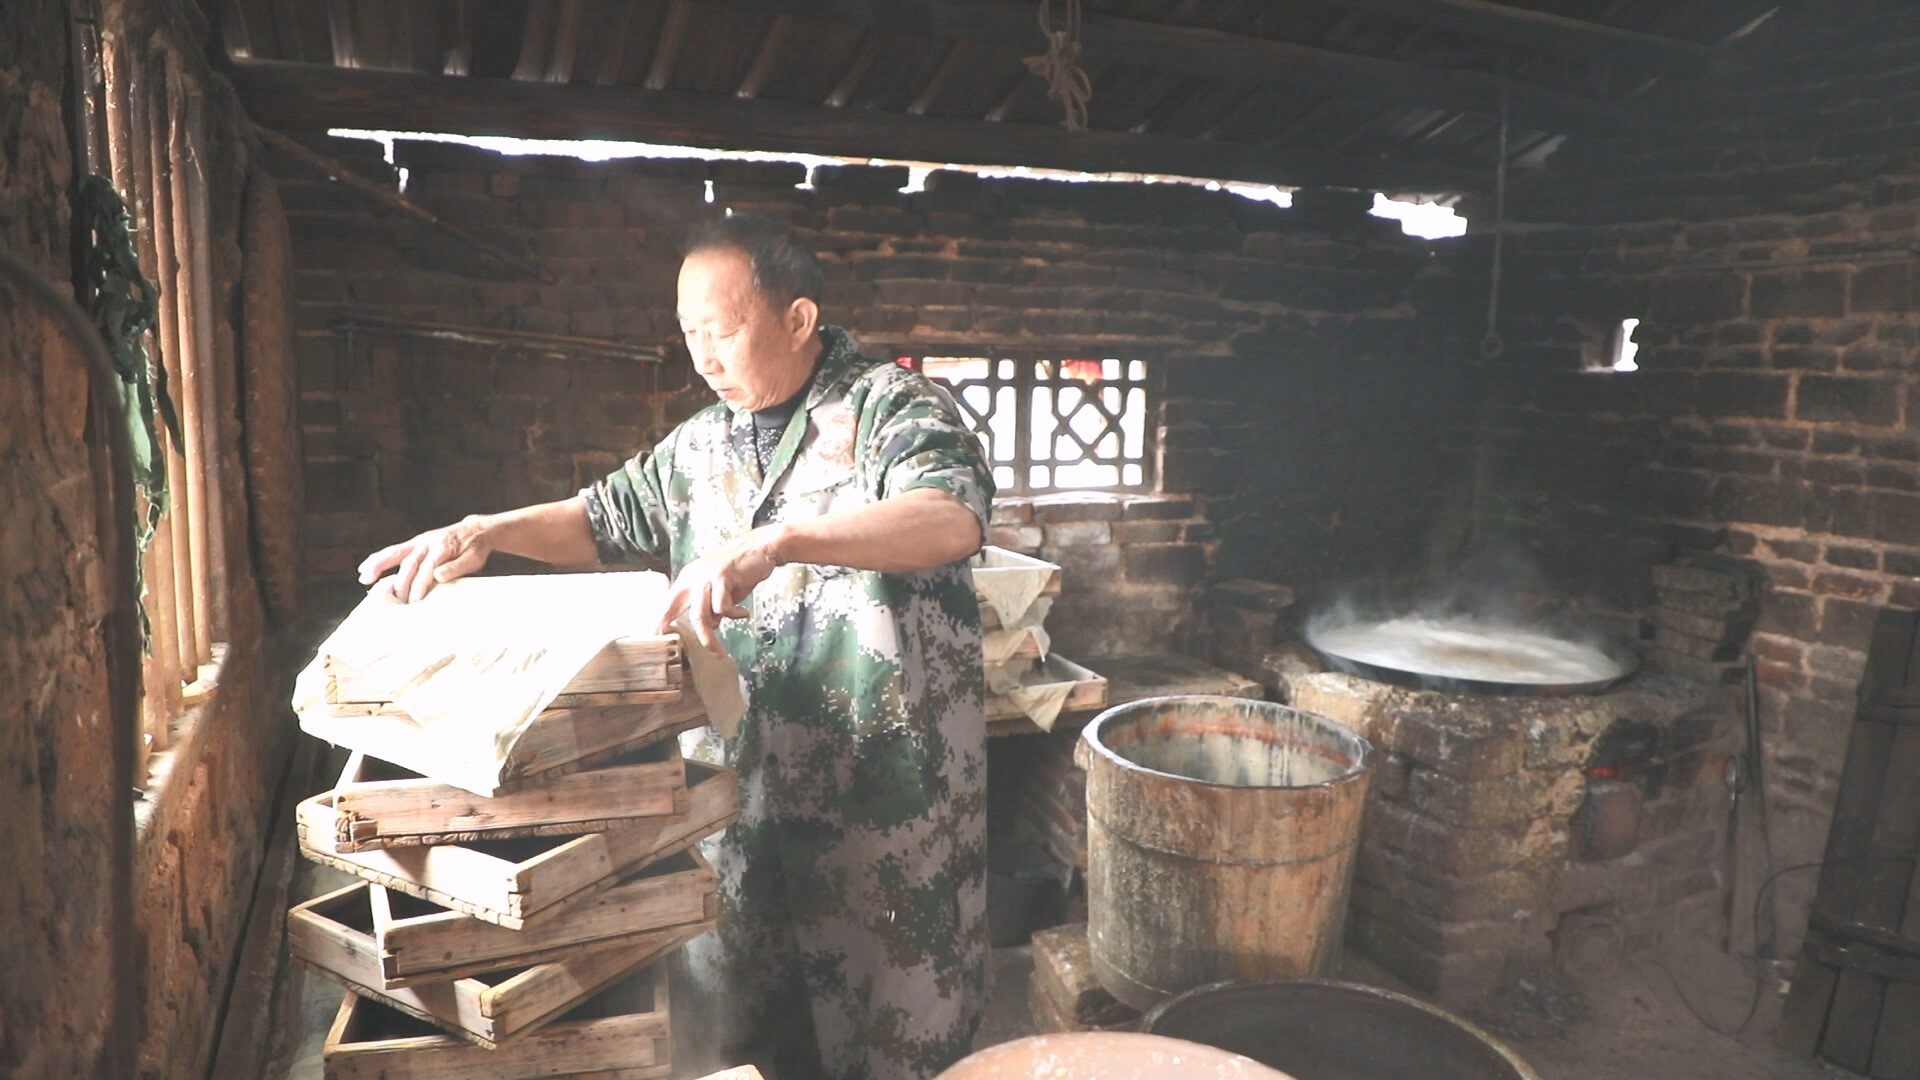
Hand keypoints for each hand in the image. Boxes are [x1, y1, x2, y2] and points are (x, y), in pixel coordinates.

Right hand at [357, 515, 493, 602]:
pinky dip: (379, 558)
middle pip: (410, 563)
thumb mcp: (474, 559)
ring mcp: (419, 541)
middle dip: (401, 583)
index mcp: (443, 547)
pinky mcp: (414, 542)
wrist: (476, 530)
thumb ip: (457, 567)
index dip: (420, 585)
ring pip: (396, 553)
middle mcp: (428, 542)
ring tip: (364, 579)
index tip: (414, 602)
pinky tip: (365, 568)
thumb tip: (438, 576)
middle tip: (396, 603)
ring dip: (379, 566)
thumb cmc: (475, 549)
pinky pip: (393, 550)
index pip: (428, 569)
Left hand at [656, 527, 783, 653]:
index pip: (667, 603)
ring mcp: (705, 575)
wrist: (762, 548)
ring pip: (699, 615)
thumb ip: (712, 607)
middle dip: (670, 629)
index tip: (656, 638)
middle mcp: (692, 576)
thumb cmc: (742, 570)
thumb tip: (710, 626)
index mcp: (688, 578)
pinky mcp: (721, 576)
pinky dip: (734, 614)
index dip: (659, 621)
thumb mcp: (722, 590)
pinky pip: (722, 607)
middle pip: (674, 609)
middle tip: (676, 649)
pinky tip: (744, 613)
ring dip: (708, 637)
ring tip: (719, 651)